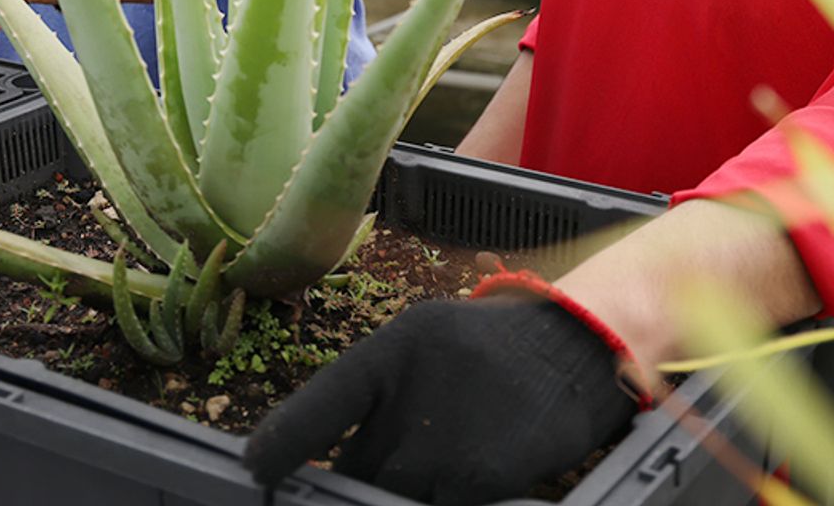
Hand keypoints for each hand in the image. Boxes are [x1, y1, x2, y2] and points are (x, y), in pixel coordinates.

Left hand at [244, 294, 639, 504]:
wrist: (578, 347)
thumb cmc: (493, 348)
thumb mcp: (426, 344)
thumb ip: (377, 400)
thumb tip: (327, 459)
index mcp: (390, 355)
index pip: (314, 410)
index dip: (278, 447)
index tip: (255, 472)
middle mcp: (410, 399)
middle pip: (354, 472)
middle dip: (357, 484)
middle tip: (378, 472)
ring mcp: (444, 444)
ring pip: (394, 495)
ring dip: (406, 490)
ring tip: (437, 463)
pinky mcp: (479, 480)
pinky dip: (445, 497)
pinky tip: (465, 480)